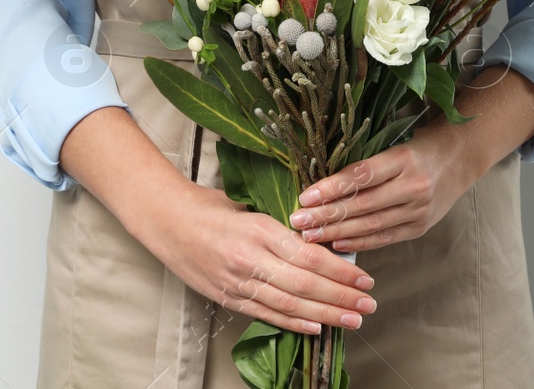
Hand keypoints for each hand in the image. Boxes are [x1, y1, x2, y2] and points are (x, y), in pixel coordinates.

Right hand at [138, 181, 379, 335]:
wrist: (164, 219)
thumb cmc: (209, 206)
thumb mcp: (250, 205)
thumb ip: (283, 225)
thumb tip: (322, 239)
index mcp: (259, 229)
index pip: (309, 256)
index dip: (340, 271)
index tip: (365, 278)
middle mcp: (249, 259)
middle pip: (304, 284)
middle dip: (341, 298)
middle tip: (369, 305)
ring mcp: (237, 282)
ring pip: (289, 304)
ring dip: (325, 315)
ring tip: (352, 320)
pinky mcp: (226, 297)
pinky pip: (266, 314)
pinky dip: (293, 323)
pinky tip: (316, 328)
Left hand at [285, 125, 476, 254]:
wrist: (461, 158)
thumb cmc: (419, 147)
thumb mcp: (394, 144)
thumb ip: (365, 163)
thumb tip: (322, 182)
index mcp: (403, 158)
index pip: (360, 176)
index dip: (330, 188)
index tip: (304, 197)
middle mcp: (413, 186)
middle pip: (362, 204)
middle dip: (327, 215)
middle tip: (298, 221)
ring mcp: (419, 209)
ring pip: (371, 225)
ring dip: (337, 233)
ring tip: (310, 235)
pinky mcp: (421, 226)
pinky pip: (385, 238)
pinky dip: (360, 243)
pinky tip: (337, 245)